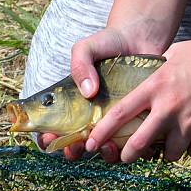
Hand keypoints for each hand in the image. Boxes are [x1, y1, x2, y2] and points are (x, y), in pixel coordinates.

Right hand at [41, 26, 153, 163]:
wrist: (140, 36)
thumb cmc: (109, 42)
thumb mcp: (87, 48)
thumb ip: (80, 64)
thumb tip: (88, 92)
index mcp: (75, 103)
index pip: (56, 128)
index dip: (50, 138)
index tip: (50, 138)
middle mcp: (93, 116)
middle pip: (79, 146)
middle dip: (74, 151)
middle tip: (78, 145)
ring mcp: (116, 121)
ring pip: (107, 150)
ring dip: (104, 155)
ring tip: (107, 146)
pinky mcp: (138, 120)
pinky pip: (135, 142)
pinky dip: (134, 147)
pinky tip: (135, 140)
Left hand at [84, 34, 190, 163]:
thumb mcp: (175, 53)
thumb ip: (158, 68)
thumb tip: (147, 76)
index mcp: (157, 86)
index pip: (122, 113)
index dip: (103, 131)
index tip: (92, 143)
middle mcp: (169, 106)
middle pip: (139, 143)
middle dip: (128, 154)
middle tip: (126, 155)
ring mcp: (189, 122)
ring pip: (169, 153)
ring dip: (167, 150)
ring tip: (171, 139)